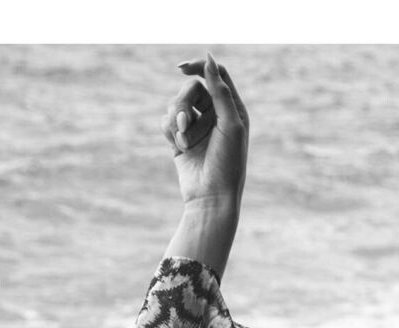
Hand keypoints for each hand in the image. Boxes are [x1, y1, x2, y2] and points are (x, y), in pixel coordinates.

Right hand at [162, 53, 248, 212]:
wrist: (210, 198)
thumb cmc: (227, 164)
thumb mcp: (229, 124)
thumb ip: (220, 91)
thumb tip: (208, 59)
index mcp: (232, 109)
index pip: (215, 75)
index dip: (199, 67)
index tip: (182, 69)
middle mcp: (214, 115)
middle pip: (191, 87)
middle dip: (183, 102)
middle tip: (182, 121)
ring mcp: (196, 127)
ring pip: (176, 104)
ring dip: (176, 121)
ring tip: (184, 142)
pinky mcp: (180, 140)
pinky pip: (166, 121)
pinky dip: (170, 132)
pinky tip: (180, 148)